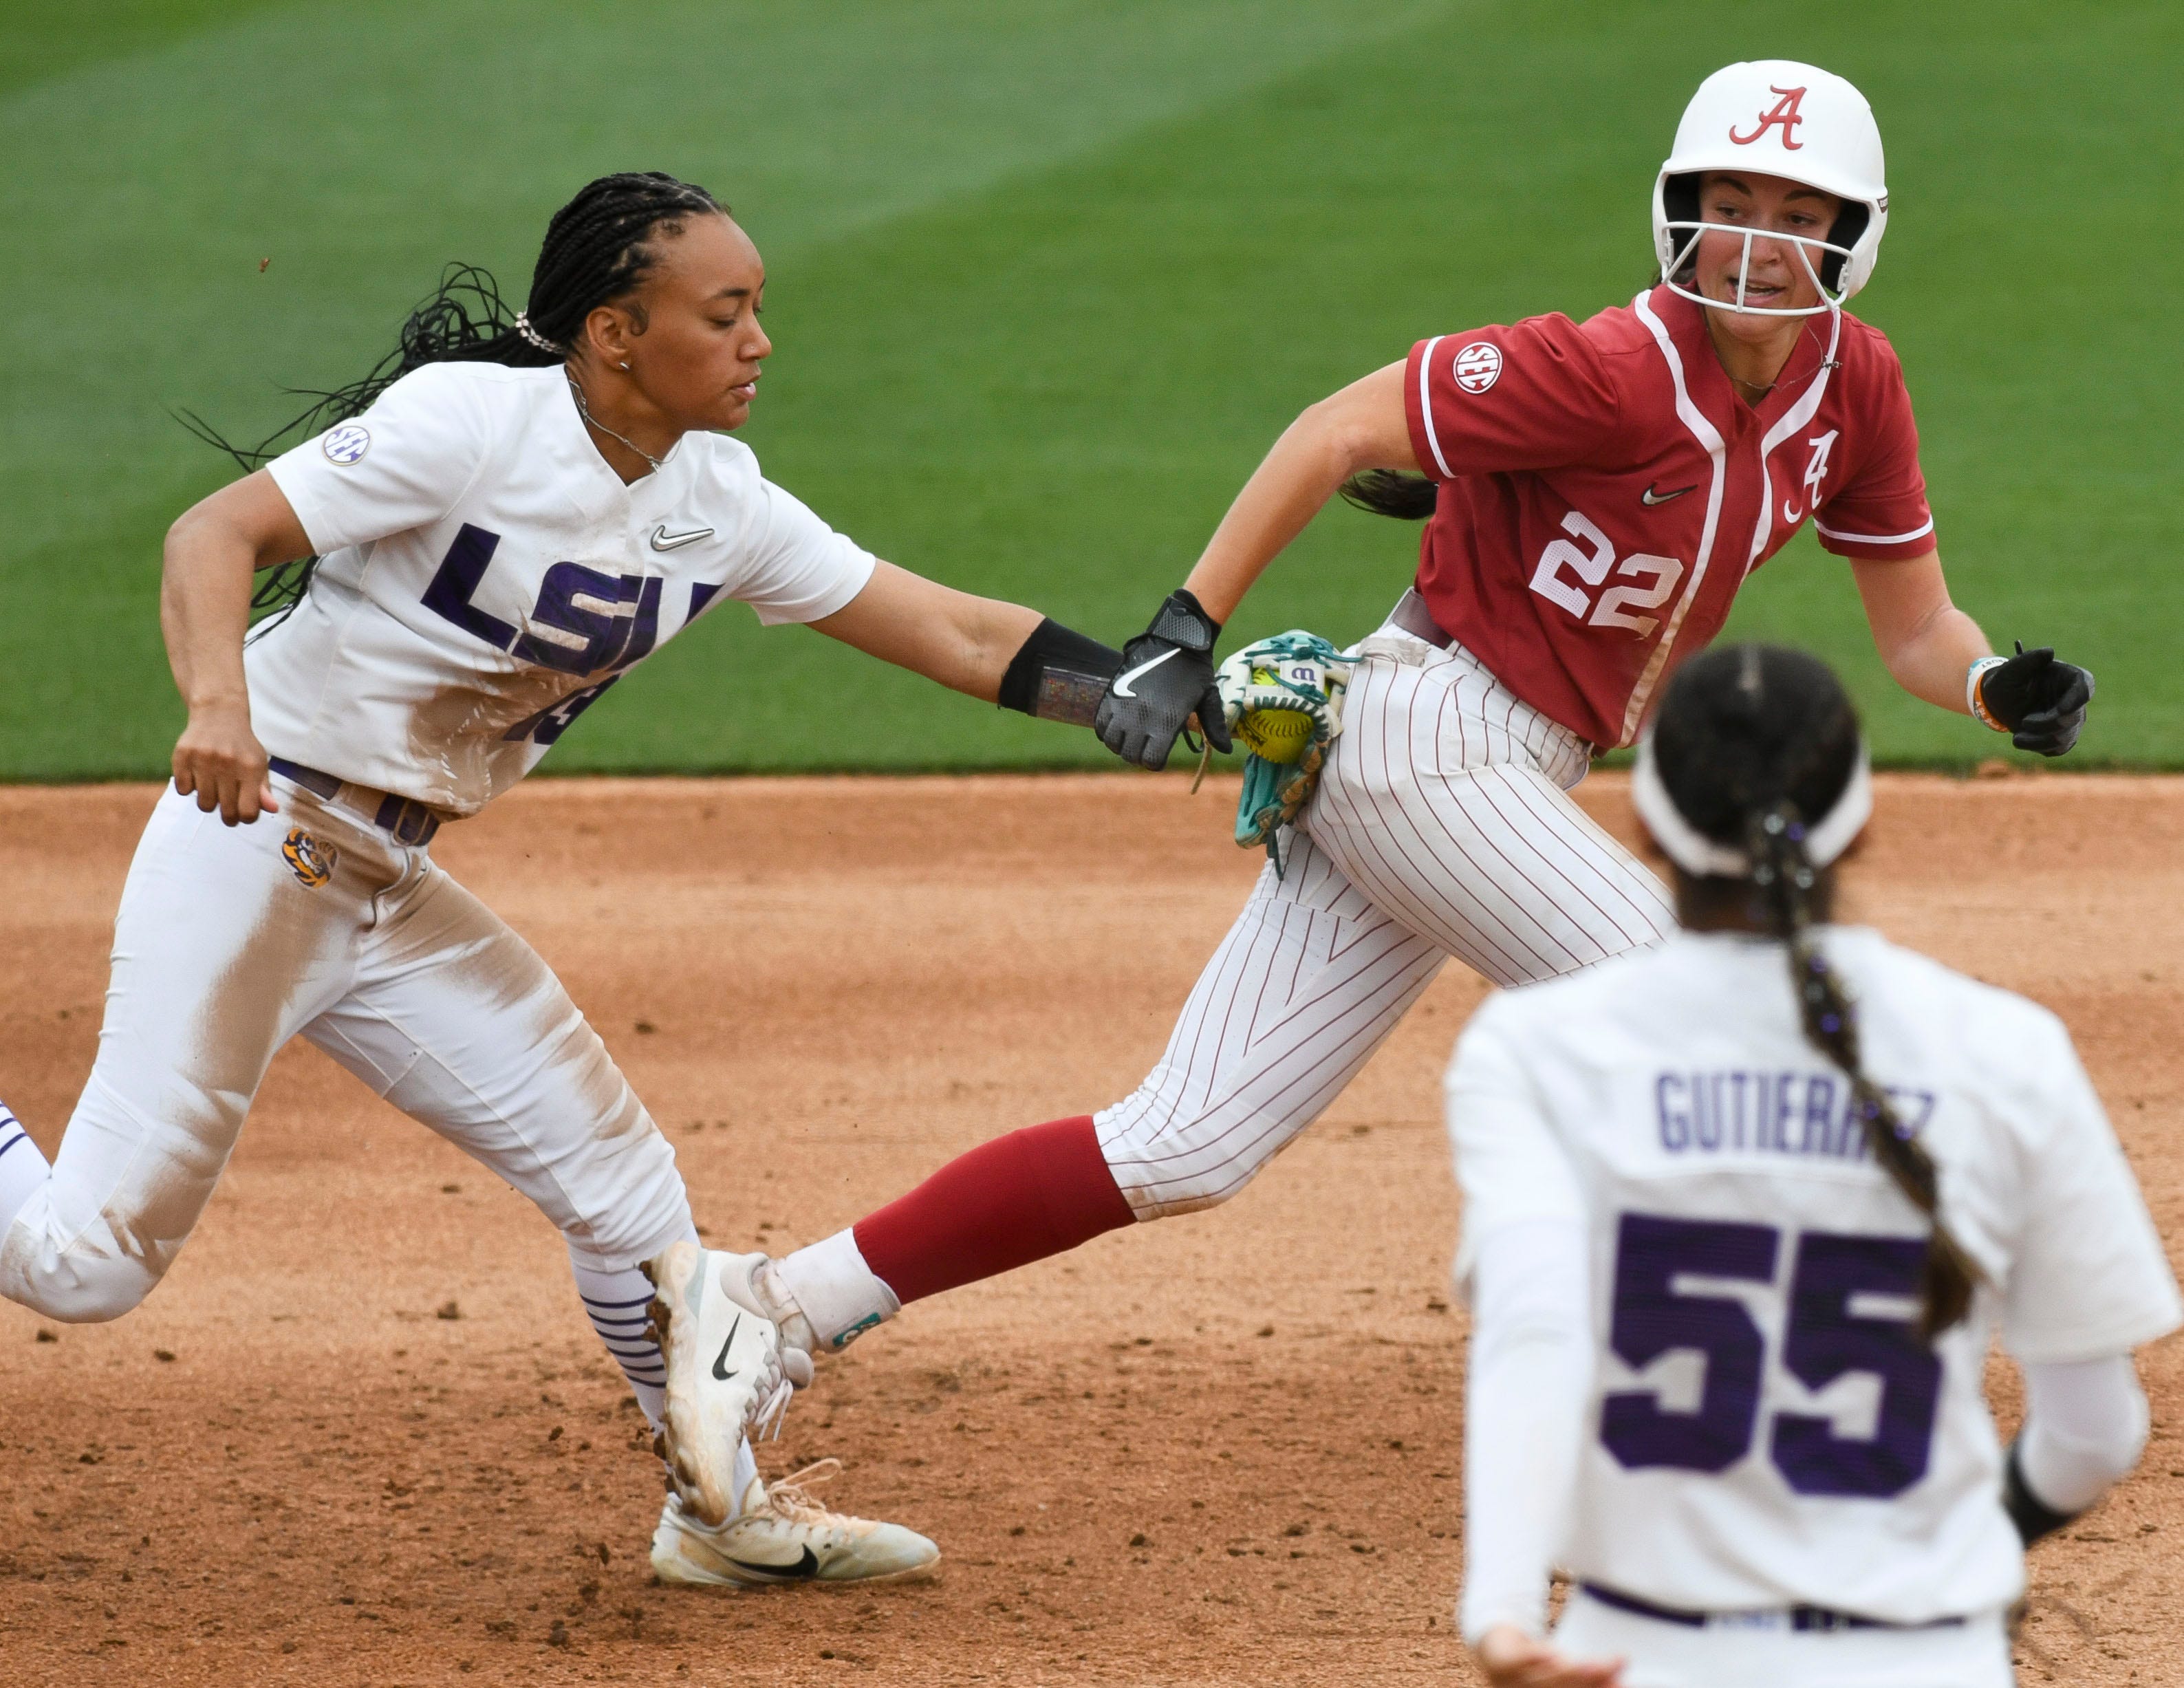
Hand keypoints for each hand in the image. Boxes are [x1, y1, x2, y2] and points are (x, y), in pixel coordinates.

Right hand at [172, 696, 278, 825]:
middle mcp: (228, 762)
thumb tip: (272, 809)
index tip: (244, 813)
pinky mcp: (183, 755)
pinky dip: (189, 788)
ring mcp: (203, 758)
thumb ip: (263, 789)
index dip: (246, 818)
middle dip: (228, 816)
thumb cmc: (242, 746)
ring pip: (204, 803)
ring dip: (209, 802)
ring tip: (213, 789)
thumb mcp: (258, 764)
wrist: (218, 714)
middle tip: (228, 809)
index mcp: (251, 767)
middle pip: (226, 811)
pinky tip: (197, 775)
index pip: (248, 811)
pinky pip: (183, 790)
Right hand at [1094, 590, 1232, 769]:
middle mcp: (1142, 717)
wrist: (1175, 639)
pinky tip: (1119, 724)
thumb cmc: (1194, 671)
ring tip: (1131, 735)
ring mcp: (1125, 705)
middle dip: (1137, 755)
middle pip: (1130, 755)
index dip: (1156, 761)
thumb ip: (1213, 726)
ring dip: (1120, 743)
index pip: (1151, 761)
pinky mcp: (1112, 694)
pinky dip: (1106, 729)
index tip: (1159, 753)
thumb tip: (1225, 750)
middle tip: (1145, 745)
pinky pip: (1100, 724)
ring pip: (1112, 742)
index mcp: (1167, 722)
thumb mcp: (1208, 698)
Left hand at [1474, 1624, 1624, 1687]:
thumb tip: (1622, 1681)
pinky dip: (1533, 1658)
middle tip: (1619, 1666)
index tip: (1624, 1684)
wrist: (1495, 1645)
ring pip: (1546, 1681)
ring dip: (1572, 1672)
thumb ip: (1589, 1677)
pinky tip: (1551, 1653)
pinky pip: (1516, 1663)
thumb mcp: (1564, 1671)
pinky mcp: (1499, 1664)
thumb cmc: (1538, 1665)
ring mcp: (1512, 1684)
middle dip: (1594, 1680)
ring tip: (1596, 1663)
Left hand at [1976, 643, 2092, 756]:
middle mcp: (2074, 700)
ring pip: (2065, 737)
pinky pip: (2057, 749)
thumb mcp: (2011, 668)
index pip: (2085, 688)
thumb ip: (2029, 659)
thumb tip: (2049, 652)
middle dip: (2046, 724)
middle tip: (2024, 721)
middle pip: (2073, 718)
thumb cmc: (2006, 681)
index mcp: (2068, 678)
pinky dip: (2037, 747)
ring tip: (2017, 733)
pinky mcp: (2061, 736)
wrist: (1997, 700)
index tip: (2061, 709)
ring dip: (2039, 738)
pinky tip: (2020, 739)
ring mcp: (2070, 719)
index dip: (2077, 700)